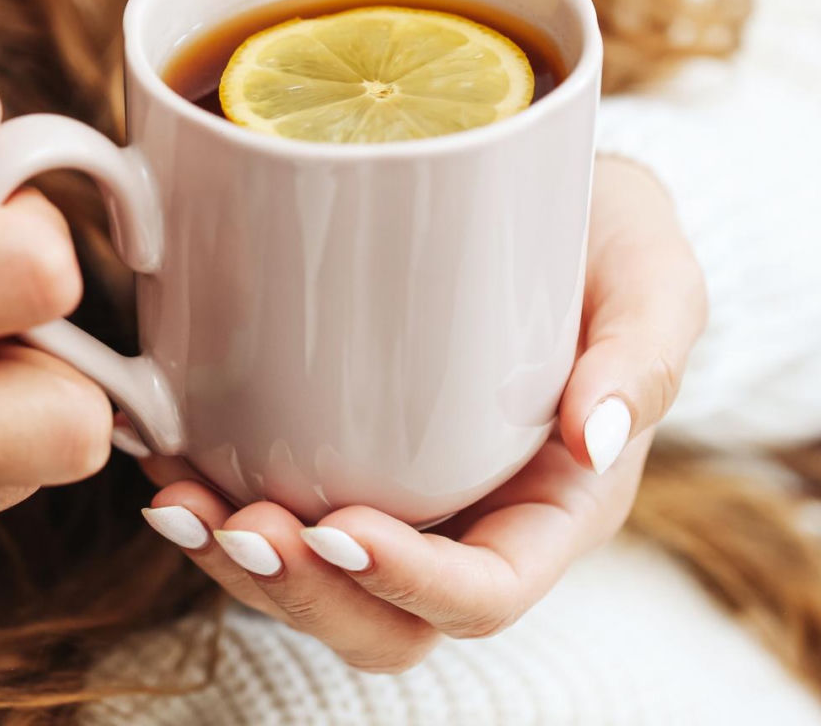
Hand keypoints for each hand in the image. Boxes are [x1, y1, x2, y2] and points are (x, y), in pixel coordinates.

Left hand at [133, 155, 704, 671]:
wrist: (552, 200)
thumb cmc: (610, 242)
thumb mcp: (654, 278)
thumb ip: (644, 354)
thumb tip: (596, 436)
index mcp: (552, 510)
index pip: (484, 595)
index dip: (410, 584)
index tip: (343, 527)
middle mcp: (471, 524)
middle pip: (382, 618)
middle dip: (301, 593)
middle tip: (239, 524)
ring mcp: (402, 497)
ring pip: (313, 583)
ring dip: (238, 559)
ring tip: (180, 498)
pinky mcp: (343, 453)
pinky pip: (276, 511)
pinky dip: (215, 499)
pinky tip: (166, 454)